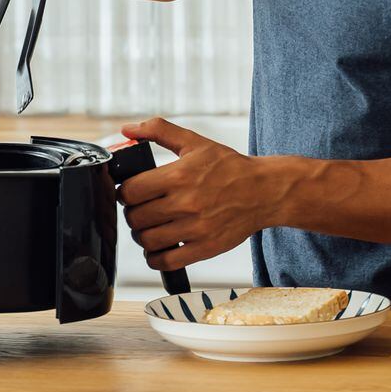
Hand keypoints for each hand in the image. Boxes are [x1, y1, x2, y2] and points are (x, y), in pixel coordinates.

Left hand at [116, 118, 280, 272]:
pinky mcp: (205, 248)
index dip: (126, 193)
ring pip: (147, 240)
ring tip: (150, 227)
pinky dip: (155, 258)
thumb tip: (126, 129)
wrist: (265, 191)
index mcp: (179, 175)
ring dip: (142, 235)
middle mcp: (186, 203)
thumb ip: (159, 131)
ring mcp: (196, 228)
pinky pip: (166, 262)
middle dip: (133, 213)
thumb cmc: (229, 167)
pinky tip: (160, 248)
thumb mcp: (195, 142)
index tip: (132, 193)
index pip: (131, 192)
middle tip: (141, 210)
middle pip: (136, 217)